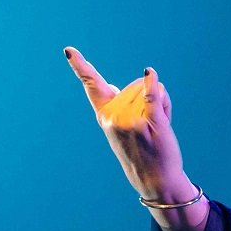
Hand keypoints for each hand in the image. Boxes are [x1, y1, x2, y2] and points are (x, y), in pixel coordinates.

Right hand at [64, 46, 192, 200]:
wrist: (156, 180)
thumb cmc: (140, 151)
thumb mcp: (120, 129)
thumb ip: (114, 106)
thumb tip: (108, 86)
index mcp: (105, 117)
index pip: (92, 87)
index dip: (80, 67)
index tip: (69, 51)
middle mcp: (115, 118)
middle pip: (135, 85)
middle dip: (147, 98)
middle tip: (147, 126)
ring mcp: (132, 121)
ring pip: (150, 89)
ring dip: (161, 103)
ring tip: (156, 129)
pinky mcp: (151, 123)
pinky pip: (152, 96)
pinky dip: (153, 85)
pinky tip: (151, 74)